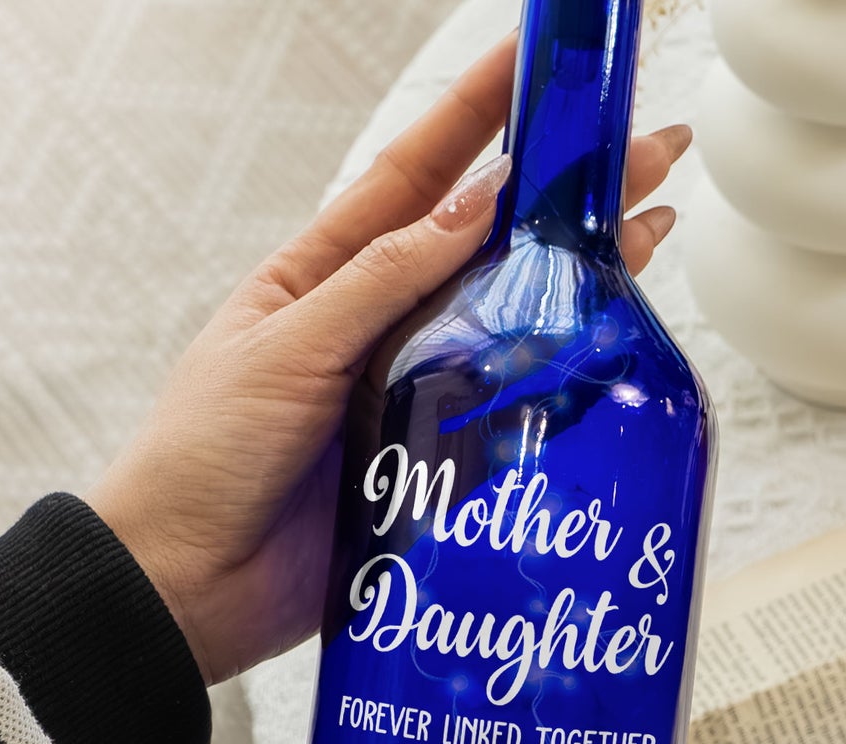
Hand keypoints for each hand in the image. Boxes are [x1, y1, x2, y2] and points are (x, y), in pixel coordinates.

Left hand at [87, 31, 691, 684]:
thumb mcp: (286, 346)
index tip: (541, 56)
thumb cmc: (204, 456)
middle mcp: (379, 326)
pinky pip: (507, 411)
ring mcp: (411, 393)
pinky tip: (608, 346)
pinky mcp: (434, 463)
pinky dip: (557, 379)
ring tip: (654, 226)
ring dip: (577, 275)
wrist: (191, 585)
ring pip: (509, 321)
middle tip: (645, 146)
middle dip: (563, 189)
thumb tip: (470, 206)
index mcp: (326, 276)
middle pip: (484, 243)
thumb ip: (381, 279)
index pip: (416, 174)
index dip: (479, 110)